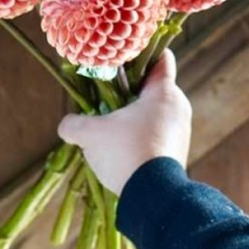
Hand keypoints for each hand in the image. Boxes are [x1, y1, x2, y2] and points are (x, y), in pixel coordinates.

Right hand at [58, 49, 192, 194]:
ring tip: (110, 128)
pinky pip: (158, 133)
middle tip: (105, 99)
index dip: (143, 53)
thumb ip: (74, 124)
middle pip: (153, 87)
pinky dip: (141, 135)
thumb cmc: (125, 153)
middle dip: (129, 91)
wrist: (153, 195)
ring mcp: (181, 130)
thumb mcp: (90, 135)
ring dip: (133, 116)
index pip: (161, 58)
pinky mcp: (178, 150)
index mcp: (164, 92)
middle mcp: (178, 106)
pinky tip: (122, 148)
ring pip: (154, 112)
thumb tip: (67, 125)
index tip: (125, 57)